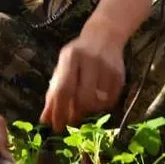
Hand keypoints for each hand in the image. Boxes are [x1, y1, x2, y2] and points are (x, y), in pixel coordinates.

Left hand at [40, 16, 125, 132]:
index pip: (63, 89)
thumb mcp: (62, 68)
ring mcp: (107, 67)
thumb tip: (45, 120)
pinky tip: (97, 97)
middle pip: (83, 98)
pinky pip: (110, 101)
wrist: (104, 36)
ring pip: (98, 102)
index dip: (58, 111)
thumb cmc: (77, 55)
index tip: (55, 127)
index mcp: (71, 57)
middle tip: (72, 118)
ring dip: (88, 110)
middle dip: (76, 113)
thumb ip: (53, 93)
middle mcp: (90, 60)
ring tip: (84, 104)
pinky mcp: (120, 75)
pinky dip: (101, 106)